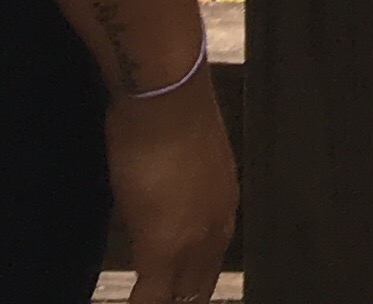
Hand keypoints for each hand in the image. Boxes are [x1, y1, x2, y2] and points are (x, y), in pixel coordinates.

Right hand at [103, 67, 235, 302]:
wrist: (166, 91)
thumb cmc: (167, 104)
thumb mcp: (181, 153)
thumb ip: (177, 186)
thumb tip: (159, 197)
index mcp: (222, 203)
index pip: (210, 260)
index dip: (191, 283)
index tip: (178, 292)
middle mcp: (217, 225)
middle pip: (201, 285)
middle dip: (185, 297)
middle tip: (167, 300)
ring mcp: (193, 239)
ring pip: (183, 295)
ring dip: (166, 301)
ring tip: (150, 303)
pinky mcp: (162, 245)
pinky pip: (152, 299)